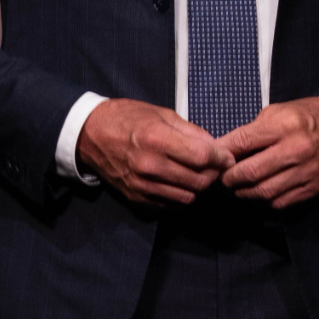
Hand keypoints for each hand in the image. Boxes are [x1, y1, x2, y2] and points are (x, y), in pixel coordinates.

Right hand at [76, 98, 233, 205]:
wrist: (91, 135)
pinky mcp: (137, 198)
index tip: (227, 156)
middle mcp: (149, 165)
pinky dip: (181, 195)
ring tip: (198, 173)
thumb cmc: (128, 117)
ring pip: (187, 197)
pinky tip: (181, 182)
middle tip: (216, 166)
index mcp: (156, 139)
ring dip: (199, 187)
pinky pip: (171, 205)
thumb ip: (190, 131)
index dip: (221, 158)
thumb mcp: (161, 113)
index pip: (201, 157)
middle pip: (198, 181)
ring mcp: (142, 185)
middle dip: (213, 174)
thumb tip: (215, 146)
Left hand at [219, 98, 318, 209]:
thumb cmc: (307, 116)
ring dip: (244, 192)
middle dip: (230, 177)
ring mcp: (305, 172)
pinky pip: (280, 201)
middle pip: (251, 171)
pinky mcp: (312, 188)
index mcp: (284, 125)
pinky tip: (257, 192)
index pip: (244, 141)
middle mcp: (295, 150)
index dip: (223, 152)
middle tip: (221, 177)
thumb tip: (227, 147)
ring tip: (236, 186)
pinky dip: (264, 200)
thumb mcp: (279, 111)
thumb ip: (254, 130)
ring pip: (264, 191)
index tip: (213, 157)